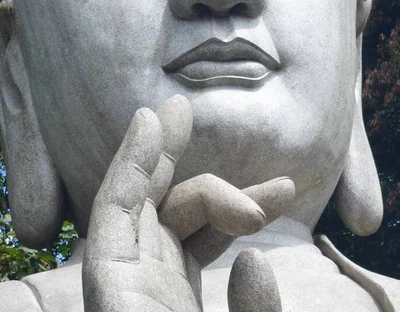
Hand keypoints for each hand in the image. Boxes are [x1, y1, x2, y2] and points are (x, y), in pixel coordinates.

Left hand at [82, 95, 294, 311]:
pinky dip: (223, 226)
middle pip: (146, 205)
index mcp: (125, 302)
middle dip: (165, 153)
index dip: (132, 159)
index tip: (152, 116)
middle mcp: (135, 291)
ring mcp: (156, 293)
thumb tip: (254, 260)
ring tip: (283, 189)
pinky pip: (194, 247)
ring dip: (226, 200)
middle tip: (180, 106)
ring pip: (180, 225)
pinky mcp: (176, 300)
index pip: (115, 215)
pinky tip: (257, 216)